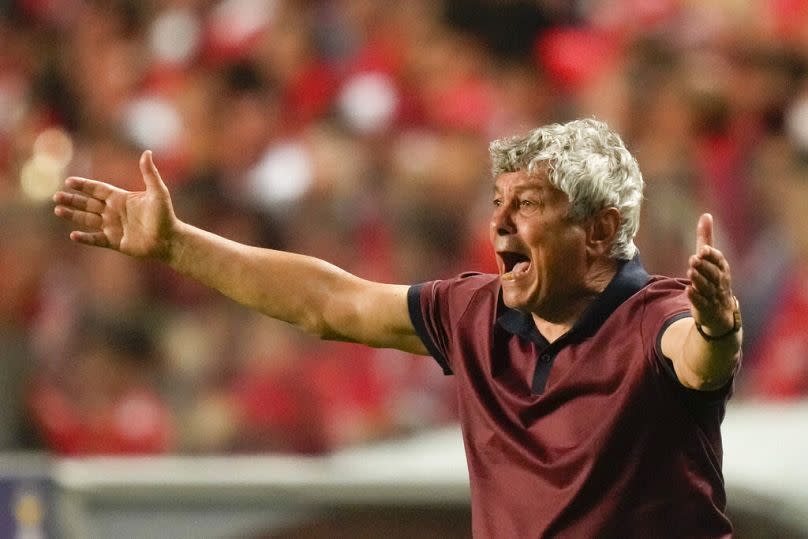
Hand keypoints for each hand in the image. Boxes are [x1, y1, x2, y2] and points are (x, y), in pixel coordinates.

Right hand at [53, 150, 177, 260]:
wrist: (169, 240)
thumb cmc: (165, 215)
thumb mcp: (158, 192)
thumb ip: (150, 173)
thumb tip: (147, 152)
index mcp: (121, 199)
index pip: (98, 190)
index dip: (84, 185)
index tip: (69, 181)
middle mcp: (114, 212)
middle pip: (88, 204)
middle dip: (72, 200)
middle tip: (56, 197)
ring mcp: (113, 227)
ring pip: (88, 220)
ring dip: (73, 215)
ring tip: (58, 210)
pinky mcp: (115, 242)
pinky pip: (96, 239)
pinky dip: (85, 238)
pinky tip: (73, 235)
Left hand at [686, 214, 735, 335]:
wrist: (720, 312)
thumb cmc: (714, 280)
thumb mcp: (711, 260)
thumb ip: (706, 239)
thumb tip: (706, 215)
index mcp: (722, 269)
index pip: (719, 261)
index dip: (712, 256)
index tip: (704, 249)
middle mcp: (720, 282)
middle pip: (713, 274)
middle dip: (704, 267)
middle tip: (694, 259)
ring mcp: (713, 296)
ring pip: (707, 288)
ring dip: (699, 280)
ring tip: (691, 272)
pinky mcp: (705, 309)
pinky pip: (701, 303)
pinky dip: (695, 298)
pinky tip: (689, 290)